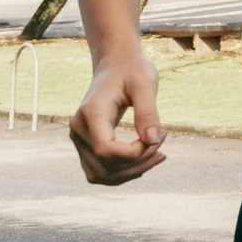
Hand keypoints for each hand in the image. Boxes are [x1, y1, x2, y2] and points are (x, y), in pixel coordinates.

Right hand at [69, 55, 165, 184]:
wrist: (115, 66)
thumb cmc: (132, 71)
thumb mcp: (145, 83)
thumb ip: (148, 112)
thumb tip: (154, 140)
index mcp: (91, 113)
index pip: (106, 149)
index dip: (135, 153)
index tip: (158, 137)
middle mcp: (79, 129)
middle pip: (105, 166)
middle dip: (139, 163)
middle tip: (162, 141)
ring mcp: (79, 140)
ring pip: (101, 175)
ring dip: (132, 172)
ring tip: (158, 153)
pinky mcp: (85, 146)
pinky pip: (101, 172)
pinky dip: (123, 172)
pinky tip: (145, 158)